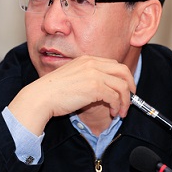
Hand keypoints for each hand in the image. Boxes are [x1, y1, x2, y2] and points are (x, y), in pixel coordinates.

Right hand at [7, 55, 134, 134]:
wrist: (41, 97)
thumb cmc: (53, 91)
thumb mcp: (73, 77)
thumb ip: (88, 78)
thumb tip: (103, 90)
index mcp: (87, 59)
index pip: (114, 64)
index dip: (123, 78)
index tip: (124, 90)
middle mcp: (92, 63)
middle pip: (123, 71)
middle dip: (130, 86)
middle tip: (130, 99)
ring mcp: (94, 74)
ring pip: (122, 85)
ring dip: (125, 100)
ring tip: (121, 111)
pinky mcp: (94, 87)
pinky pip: (115, 96)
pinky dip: (117, 105)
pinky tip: (112, 112)